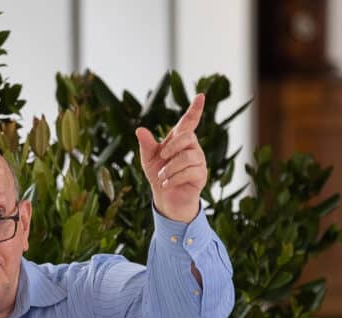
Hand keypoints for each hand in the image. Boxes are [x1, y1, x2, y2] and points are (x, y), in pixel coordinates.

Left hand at [135, 93, 207, 222]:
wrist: (165, 197)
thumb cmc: (158, 174)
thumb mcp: (148, 159)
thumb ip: (146, 144)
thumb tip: (139, 129)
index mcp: (179, 139)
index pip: (189, 121)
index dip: (195, 109)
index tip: (200, 96)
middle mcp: (192, 147)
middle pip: (188, 137)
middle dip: (171, 147)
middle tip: (162, 158)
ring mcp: (199, 160)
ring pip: (187, 157)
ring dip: (170, 168)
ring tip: (163, 176)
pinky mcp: (201, 175)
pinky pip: (189, 172)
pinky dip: (173, 179)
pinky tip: (167, 184)